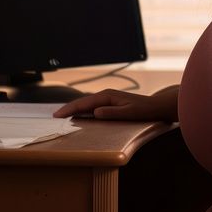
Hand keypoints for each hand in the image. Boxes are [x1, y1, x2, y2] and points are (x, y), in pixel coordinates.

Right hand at [53, 88, 174, 121]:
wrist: (156, 106)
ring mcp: (108, 98)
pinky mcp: (110, 103)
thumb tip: (95, 112)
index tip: (58, 115)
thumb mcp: (129, 113)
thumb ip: (112, 112)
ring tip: (62, 115)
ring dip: (74, 108)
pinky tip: (78, 114)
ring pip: (86, 103)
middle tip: (54, 116)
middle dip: (68, 107)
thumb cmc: (144, 110)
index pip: (84, 103)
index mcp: (108, 96)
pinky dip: (82, 109)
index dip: (70, 109)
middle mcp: (106, 95)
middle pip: (83, 101)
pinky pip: (92, 105)